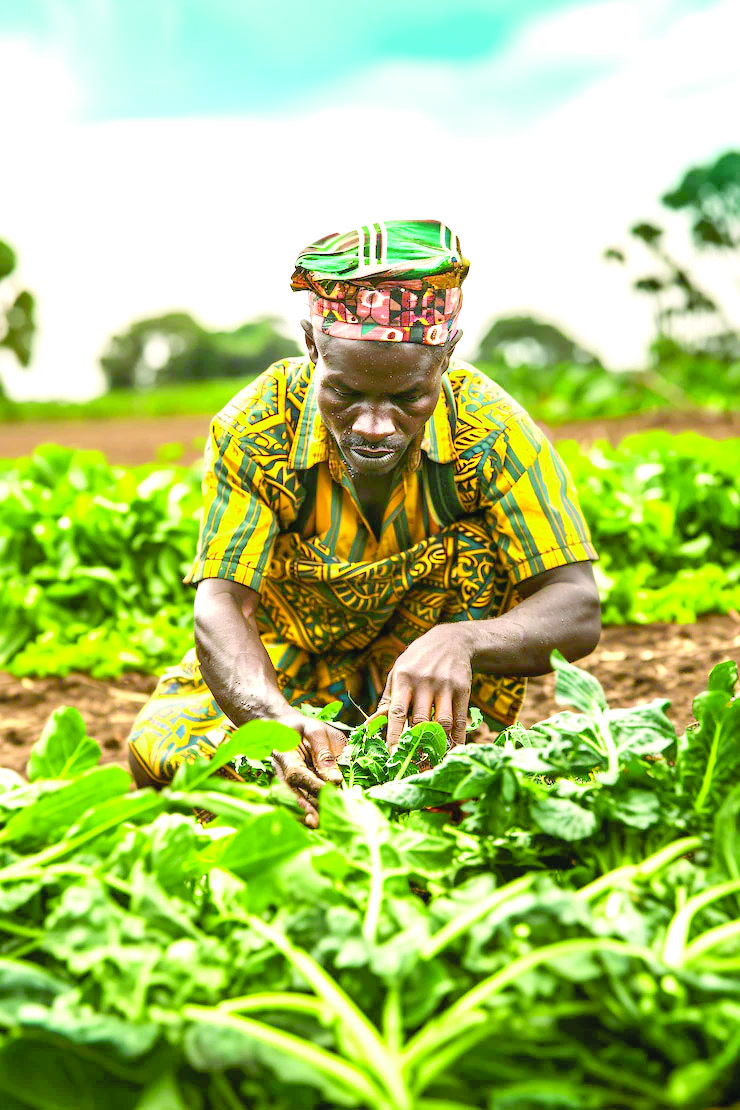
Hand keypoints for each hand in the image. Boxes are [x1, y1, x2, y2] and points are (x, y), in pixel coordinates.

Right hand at [271, 714, 345, 827]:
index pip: (297, 773)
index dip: (312, 784)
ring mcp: (287, 784)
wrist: (289, 728)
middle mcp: (282, 774)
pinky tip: (320, 823)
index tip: (330, 791)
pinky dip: (310, 813)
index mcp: (285, 755)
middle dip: (309, 807)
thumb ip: (324, 753)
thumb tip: (335, 779)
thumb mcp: (316, 731)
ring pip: (297, 802)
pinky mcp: (296, 791)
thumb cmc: (303, 728)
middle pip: (295, 794)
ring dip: (309, 814)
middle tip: (322, 820)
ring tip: (319, 825)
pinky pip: (302, 803)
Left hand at [371, 625, 473, 750]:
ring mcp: (445, 685)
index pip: (397, 712)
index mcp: (403, 678)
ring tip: (432, 758)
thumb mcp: (398, 672)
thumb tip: (371, 725)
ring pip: (442, 722)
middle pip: (420, 721)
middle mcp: (424, 682)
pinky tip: (453, 748)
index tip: (392, 755)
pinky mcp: (463, 689)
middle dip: (416, 744)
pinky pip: (460, 719)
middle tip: (413, 763)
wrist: (450, 641)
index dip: (394, 735)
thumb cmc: (417, 661)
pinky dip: (457, 737)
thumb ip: (387, 699)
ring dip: (437, 743)